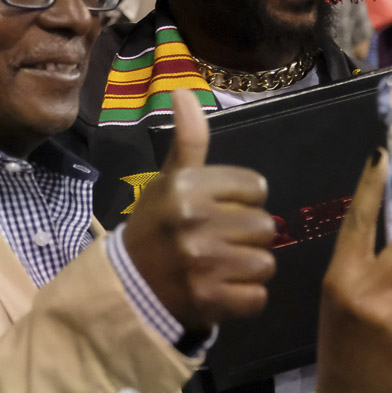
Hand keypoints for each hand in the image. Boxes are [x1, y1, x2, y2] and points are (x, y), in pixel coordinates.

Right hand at [122, 89, 276, 332]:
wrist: (125, 288)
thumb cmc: (156, 227)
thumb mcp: (169, 180)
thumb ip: (188, 139)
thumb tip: (183, 91)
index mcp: (186, 187)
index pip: (256, 187)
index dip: (243, 201)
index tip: (219, 211)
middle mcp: (194, 221)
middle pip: (265, 226)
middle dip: (247, 236)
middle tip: (219, 243)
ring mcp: (202, 263)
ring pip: (265, 263)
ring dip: (248, 269)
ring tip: (220, 267)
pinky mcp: (209, 301)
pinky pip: (258, 297)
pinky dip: (245, 299)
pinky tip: (221, 291)